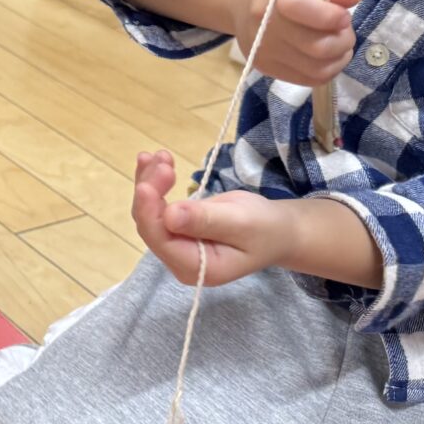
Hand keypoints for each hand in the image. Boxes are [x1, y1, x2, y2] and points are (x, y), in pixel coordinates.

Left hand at [132, 150, 295, 285]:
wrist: (277, 229)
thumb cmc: (265, 228)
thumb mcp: (242, 222)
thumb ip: (206, 220)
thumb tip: (169, 215)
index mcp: (198, 267)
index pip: (162, 241)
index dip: (149, 213)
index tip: (147, 184)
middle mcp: (181, 260)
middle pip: (151, 225)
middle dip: (151, 191)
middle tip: (163, 161)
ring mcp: (177, 245)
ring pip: (150, 213)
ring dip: (149, 182)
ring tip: (158, 156)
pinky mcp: (177, 229)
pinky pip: (157, 206)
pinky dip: (153, 182)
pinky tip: (150, 160)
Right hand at [233, 0, 360, 85]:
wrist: (247, 1)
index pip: (297, 6)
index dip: (328, 15)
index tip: (343, 15)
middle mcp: (263, 22)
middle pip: (316, 46)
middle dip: (343, 39)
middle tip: (343, 28)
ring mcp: (262, 49)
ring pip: (317, 68)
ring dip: (338, 56)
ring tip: (337, 41)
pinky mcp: (266, 68)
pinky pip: (311, 79)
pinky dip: (329, 69)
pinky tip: (328, 55)